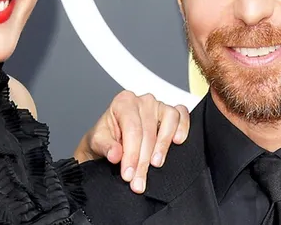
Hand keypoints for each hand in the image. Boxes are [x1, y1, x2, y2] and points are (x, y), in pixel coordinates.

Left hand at [74, 91, 189, 193]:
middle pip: (148, 132)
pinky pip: (182, 115)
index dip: (131, 154)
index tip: (128, 174)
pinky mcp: (170, 112)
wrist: (112, 138)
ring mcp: (158, 105)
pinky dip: (182, 127)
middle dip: (143, 160)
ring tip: (155, 164)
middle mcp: (142, 100)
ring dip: (163, 146)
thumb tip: (116, 154)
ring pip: (168, 121)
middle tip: (138, 181)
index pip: (132, 129)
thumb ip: (106, 147)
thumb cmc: (106, 136)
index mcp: (123, 102)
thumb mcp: (98, 142)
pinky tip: (177, 141)